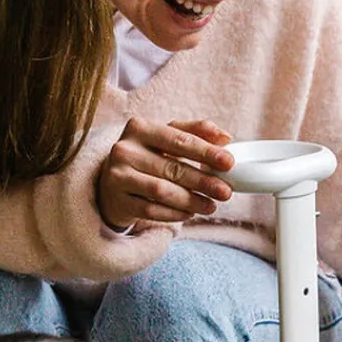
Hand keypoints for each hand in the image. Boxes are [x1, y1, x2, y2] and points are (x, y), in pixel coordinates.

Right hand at [96, 117, 234, 229]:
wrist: (112, 182)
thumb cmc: (146, 156)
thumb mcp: (166, 138)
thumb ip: (195, 132)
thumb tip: (225, 137)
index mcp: (139, 128)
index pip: (178, 140)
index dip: (206, 152)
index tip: (229, 163)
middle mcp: (124, 150)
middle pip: (172, 168)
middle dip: (203, 181)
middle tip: (226, 191)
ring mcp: (117, 176)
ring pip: (162, 191)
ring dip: (191, 201)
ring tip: (211, 206)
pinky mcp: (118, 200)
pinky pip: (151, 210)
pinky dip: (174, 213)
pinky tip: (190, 213)